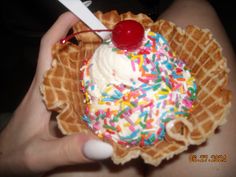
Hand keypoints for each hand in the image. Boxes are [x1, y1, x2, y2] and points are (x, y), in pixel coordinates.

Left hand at [0, 12, 112, 176]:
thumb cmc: (15, 155)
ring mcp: (53, 98)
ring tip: (112, 60)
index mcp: (41, 90)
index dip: (61, 29)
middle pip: (65, 57)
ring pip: (71, 72)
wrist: (3, 162)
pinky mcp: (57, 108)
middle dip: (83, 43)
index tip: (78, 16)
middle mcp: (48, 89)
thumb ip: (68, 151)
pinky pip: (75, 89)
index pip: (48, 50)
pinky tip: (103, 90)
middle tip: (108, 41)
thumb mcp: (40, 155)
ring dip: (89, 62)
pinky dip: (88, 83)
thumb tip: (105, 147)